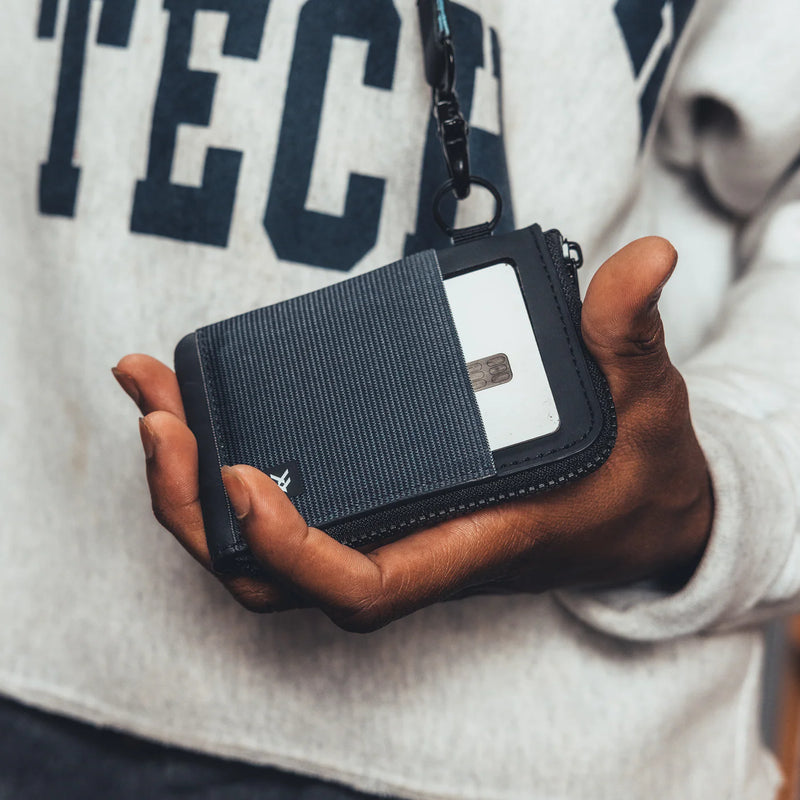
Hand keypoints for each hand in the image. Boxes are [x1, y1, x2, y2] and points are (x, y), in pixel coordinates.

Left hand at [114, 237, 711, 630]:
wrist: (634, 516)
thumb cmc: (632, 477)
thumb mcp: (644, 406)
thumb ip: (629, 337)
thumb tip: (640, 261)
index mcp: (468, 545)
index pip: (362, 585)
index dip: (291, 548)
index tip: (243, 474)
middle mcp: (413, 548)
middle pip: (273, 576)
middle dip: (195, 508)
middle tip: (157, 412)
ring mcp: (389, 529)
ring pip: (262, 554)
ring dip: (191, 488)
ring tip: (156, 402)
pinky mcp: (382, 503)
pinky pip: (285, 508)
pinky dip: (226, 468)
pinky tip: (206, 408)